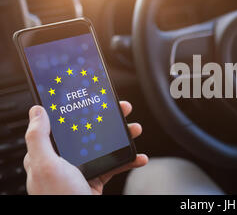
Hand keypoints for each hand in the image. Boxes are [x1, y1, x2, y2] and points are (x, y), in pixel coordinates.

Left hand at [23, 101, 147, 194]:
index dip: (80, 109)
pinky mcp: (95, 180)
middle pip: (90, 132)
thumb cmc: (59, 198)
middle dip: (109, 120)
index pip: (64, 124)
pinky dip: (129, 161)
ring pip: (105, 146)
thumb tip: (37, 112)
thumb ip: (39, 138)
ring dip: (123, 138)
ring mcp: (81, 170)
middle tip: (123, 111)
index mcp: (49, 154)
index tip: (94, 98)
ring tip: (135, 130)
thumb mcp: (46, 166)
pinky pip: (115, 165)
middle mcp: (65, 160)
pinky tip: (139, 157)